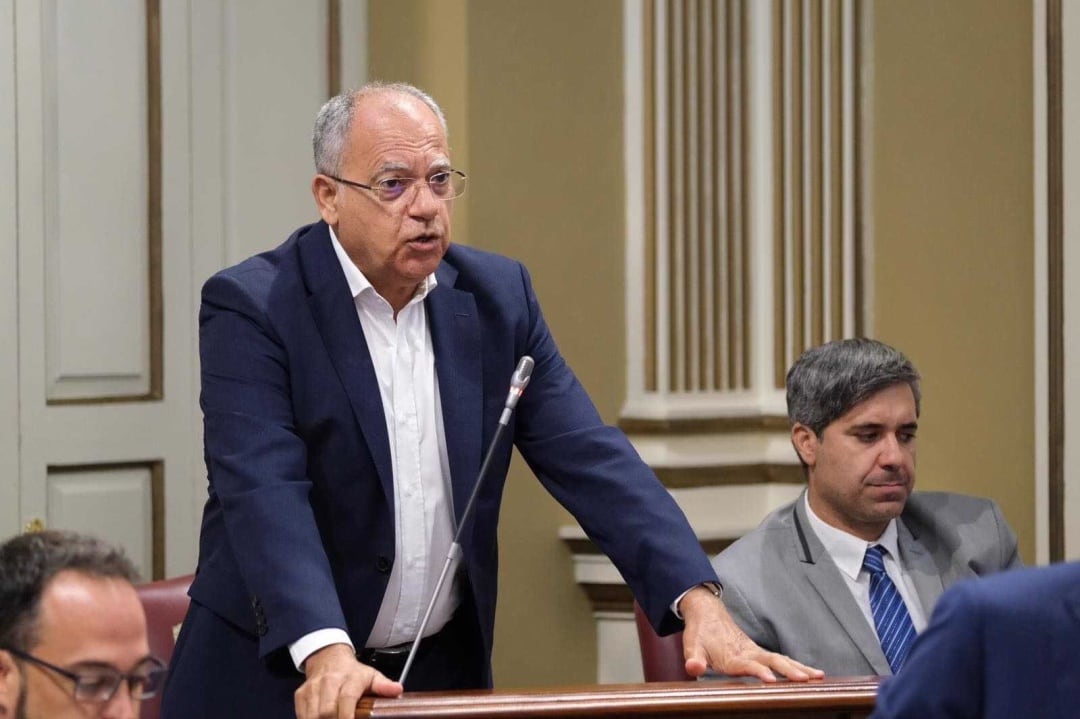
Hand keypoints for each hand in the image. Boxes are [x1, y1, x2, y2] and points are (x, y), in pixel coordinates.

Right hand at [294, 643, 402, 718]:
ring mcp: (313, 688)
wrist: (328, 657)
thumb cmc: (352, 672)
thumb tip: (397, 690)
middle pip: (327, 711)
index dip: (347, 717)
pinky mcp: (301, 695)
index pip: (347, 699)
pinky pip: (302, 715)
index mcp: (350, 678)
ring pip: (313, 715)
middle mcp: (329, 682)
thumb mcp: (371, 676)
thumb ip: (383, 686)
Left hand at [678, 585, 823, 681]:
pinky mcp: (758, 653)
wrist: (707, 612)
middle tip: (805, 678)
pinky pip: (781, 660)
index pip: (748, 664)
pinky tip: (810, 674)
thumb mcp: (691, 645)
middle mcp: (748, 653)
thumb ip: (694, 658)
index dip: (759, 671)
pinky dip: (797, 666)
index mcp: (733, 655)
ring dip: (799, 667)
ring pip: (781, 659)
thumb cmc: (700, 632)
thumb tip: (693, 667)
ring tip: (819, 676)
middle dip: (789, 670)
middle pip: (773, 661)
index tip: (771, 678)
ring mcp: (755, 652)